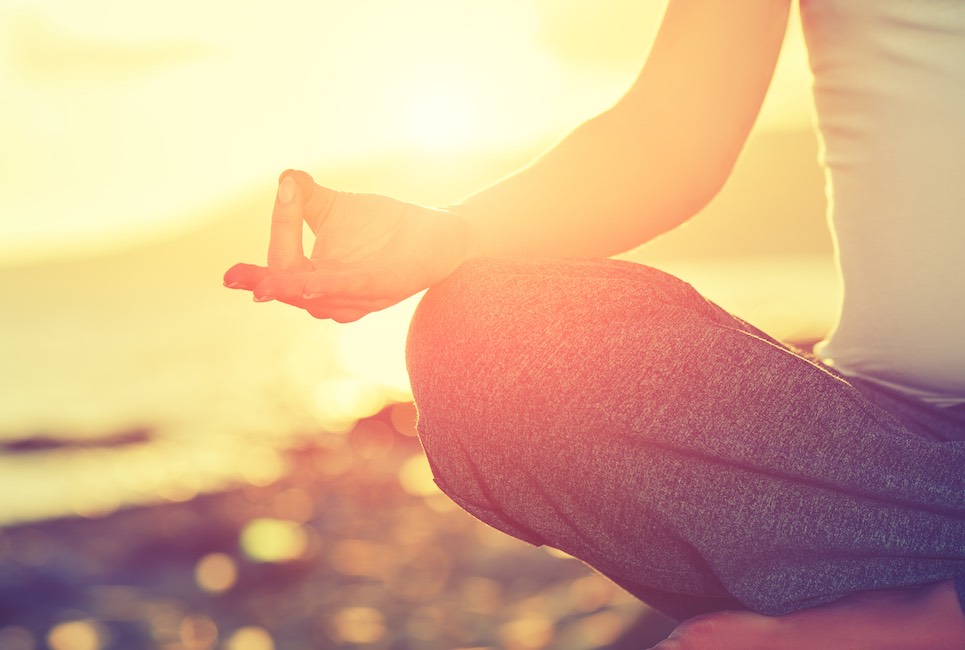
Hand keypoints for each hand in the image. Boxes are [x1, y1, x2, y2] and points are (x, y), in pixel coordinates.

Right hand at [224, 170, 473, 321]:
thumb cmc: (383, 226)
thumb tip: (284, 177)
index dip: (280, 227)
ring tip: (263, 286)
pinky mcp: (383, 287)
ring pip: (315, 297)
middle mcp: (331, 297)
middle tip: (233, 277)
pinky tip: (310, 282)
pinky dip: (329, 287)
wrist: (437, 231)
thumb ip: (304, 196)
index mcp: (313, 279)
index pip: (281, 261)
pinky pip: (351, 290)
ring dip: (290, 290)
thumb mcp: (335, 208)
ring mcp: (357, 298)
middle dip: (261, 283)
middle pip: (288, 289)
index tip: (286, 189)